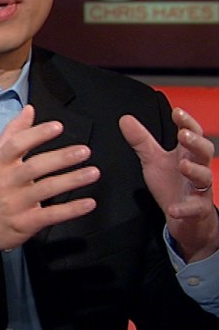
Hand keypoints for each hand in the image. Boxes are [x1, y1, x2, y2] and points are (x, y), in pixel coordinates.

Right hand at [0, 105, 100, 272]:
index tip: (57, 127)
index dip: (38, 134)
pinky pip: (51, 215)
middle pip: (35, 167)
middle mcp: (6, 182)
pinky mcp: (24, 223)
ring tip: (93, 172)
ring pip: (46, 190)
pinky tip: (88, 203)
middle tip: (84, 151)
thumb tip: (29, 110)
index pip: (16, 145)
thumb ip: (12, 134)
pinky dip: (71, 210)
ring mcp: (15, 204)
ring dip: (72, 180)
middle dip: (62, 158)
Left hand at [120, 107, 218, 262]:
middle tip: (183, 135)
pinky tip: (173, 208)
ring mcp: (198, 190)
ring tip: (182, 165)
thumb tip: (125, 119)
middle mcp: (196, 169)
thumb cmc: (171, 184)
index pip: (192, 134)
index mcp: (186, 155)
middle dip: (196, 142)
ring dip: (195, 170)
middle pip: (204, 152)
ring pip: (204, 177)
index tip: (177, 112)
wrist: (184, 217)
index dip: (187, 123)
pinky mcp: (196, 209)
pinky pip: (194, 208)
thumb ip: (141, 141)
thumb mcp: (153, 160)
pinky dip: (184, 208)